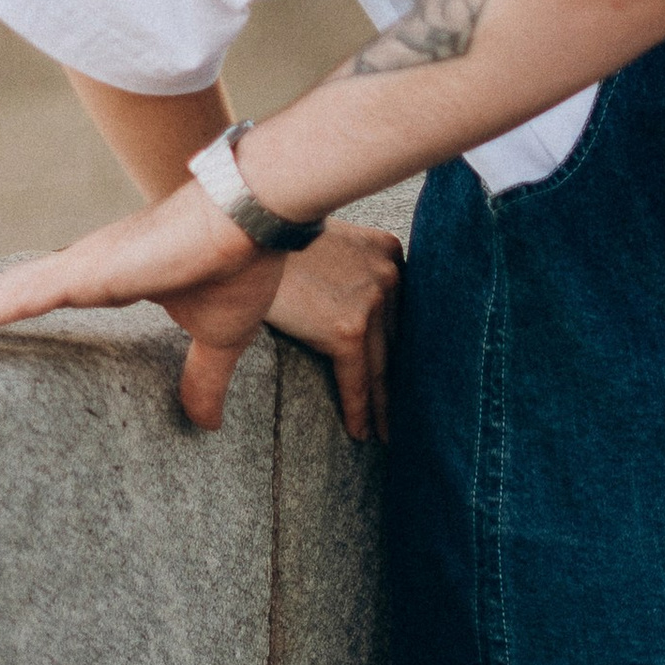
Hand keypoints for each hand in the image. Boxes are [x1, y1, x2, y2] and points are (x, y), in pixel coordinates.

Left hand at [0, 179, 286, 432]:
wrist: (254, 212)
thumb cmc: (240, 262)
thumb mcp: (219, 336)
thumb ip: (203, 379)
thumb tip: (206, 423)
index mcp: (113, 278)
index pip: (46, 297)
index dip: (7, 308)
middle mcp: (87, 267)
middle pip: (11, 292)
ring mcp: (83, 266)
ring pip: (6, 292)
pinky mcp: (88, 270)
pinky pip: (24, 293)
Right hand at [264, 218, 403, 442]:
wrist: (252, 231)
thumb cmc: (279, 242)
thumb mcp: (327, 247)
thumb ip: (347, 271)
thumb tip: (343, 301)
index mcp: (387, 252)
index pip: (401, 311)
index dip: (406, 346)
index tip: (412, 374)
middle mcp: (389, 274)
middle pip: (397, 341)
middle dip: (401, 378)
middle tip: (404, 413)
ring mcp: (372, 300)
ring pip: (382, 367)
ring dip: (384, 406)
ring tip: (386, 434)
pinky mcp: (348, 328)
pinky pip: (358, 380)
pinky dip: (360, 411)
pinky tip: (362, 433)